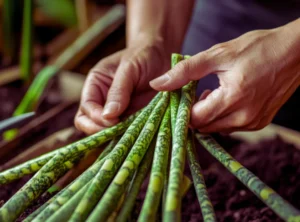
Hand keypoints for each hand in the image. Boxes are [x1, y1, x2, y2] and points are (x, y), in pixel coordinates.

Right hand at [75, 36, 169, 133]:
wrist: (161, 56)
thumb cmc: (142, 56)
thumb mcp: (129, 68)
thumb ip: (118, 90)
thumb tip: (108, 116)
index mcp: (96, 85)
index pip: (87, 108)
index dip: (97, 118)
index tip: (114, 121)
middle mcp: (102, 100)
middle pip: (89, 124)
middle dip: (101, 130)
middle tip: (120, 130)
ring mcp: (117, 111)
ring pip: (107, 132)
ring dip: (117, 135)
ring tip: (132, 132)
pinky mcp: (132, 118)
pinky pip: (125, 132)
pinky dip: (130, 135)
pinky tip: (140, 133)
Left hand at [150, 23, 299, 132]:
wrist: (294, 52)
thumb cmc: (257, 49)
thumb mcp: (217, 55)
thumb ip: (185, 71)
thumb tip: (156, 84)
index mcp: (232, 98)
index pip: (195, 118)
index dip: (183, 109)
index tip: (180, 97)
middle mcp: (244, 116)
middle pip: (204, 126)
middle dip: (194, 112)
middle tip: (195, 93)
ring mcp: (254, 122)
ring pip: (217, 129)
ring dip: (208, 115)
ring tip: (213, 93)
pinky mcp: (260, 123)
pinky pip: (231, 127)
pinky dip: (223, 116)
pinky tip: (226, 99)